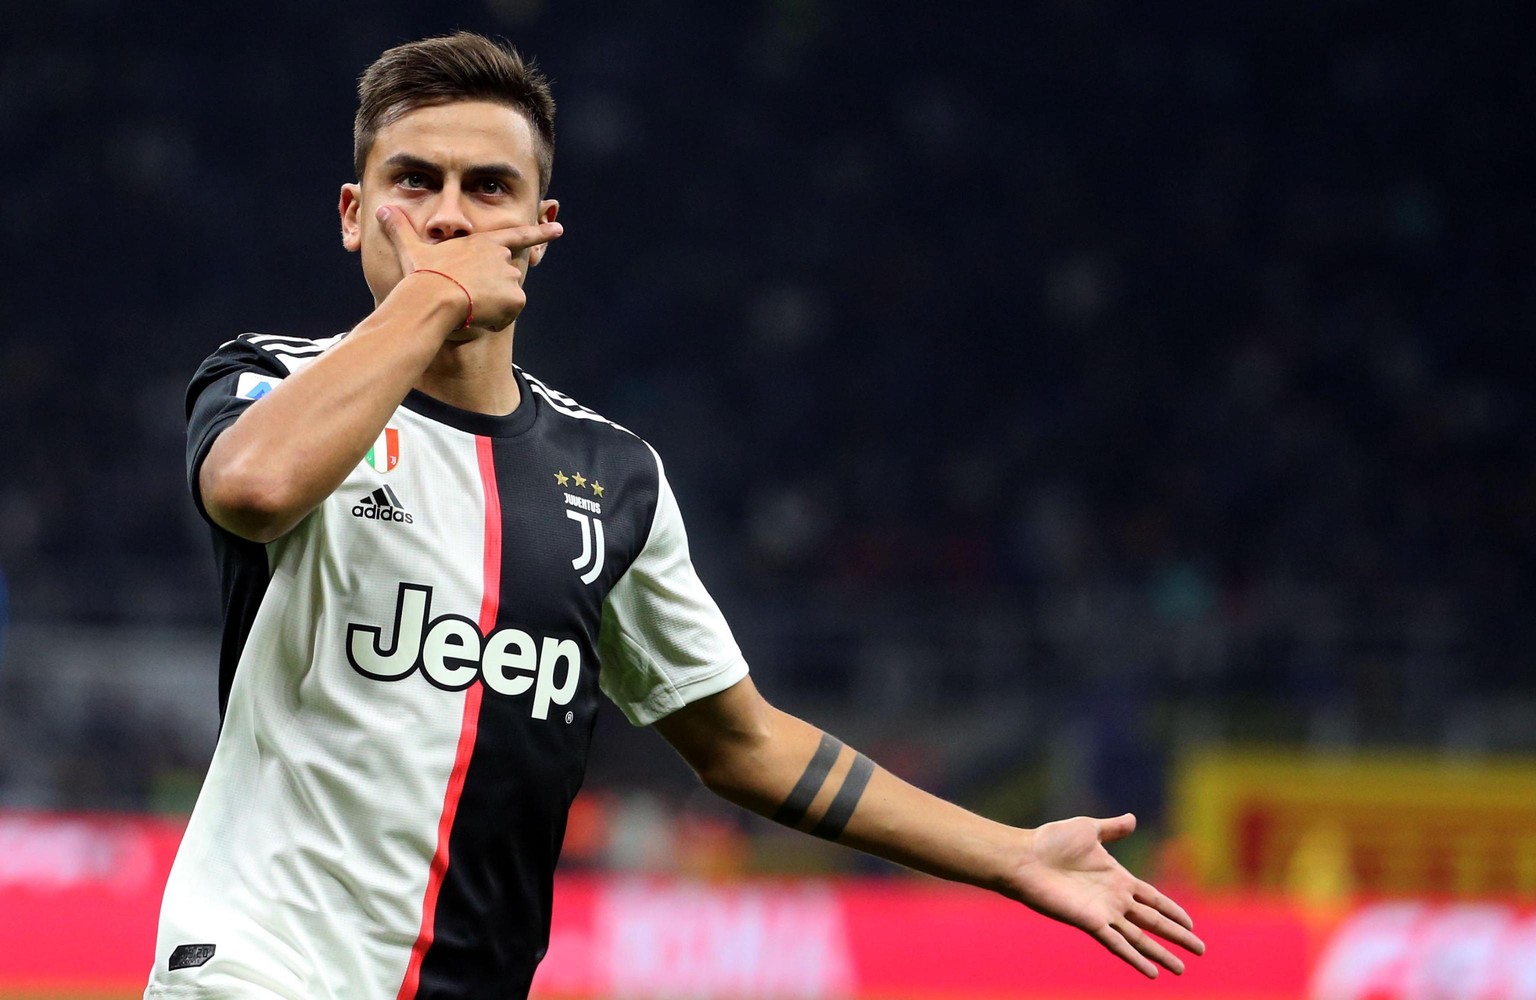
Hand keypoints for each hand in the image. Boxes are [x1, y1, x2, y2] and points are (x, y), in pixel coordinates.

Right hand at [375, 205, 563, 331]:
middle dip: (488, 291)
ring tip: (466, 306)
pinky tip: (476, 317)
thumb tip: (381, 209)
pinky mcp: (516, 298)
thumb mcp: (410, 248)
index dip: (540, 232)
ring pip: (505, 299)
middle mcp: (502, 256)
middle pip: (503, 278)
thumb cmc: (421, 275)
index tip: (559, 230)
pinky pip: (507, 316)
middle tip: (465, 296)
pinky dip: (494, 321)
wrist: (434, 298)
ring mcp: (510, 276)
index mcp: (483, 242)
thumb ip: (399, 229)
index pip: (517, 235)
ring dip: (490, 307)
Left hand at [1008, 813, 1204, 976]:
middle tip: (1202, 950)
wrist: (1025, 857)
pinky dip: (1136, 958)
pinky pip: (1119, 944)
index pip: (1154, 899)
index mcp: (1118, 878)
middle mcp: (1115, 899)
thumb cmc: (1051, 841)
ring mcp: (1104, 913)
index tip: (1192, 923)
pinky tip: (1152, 972)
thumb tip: (1132, 819)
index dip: (1173, 910)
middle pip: (1154, 922)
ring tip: (1182, 970)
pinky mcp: (1090, 923)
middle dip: (1178, 936)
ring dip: (1162, 953)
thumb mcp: (1089, 829)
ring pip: (1141, 938)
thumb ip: (1112, 829)